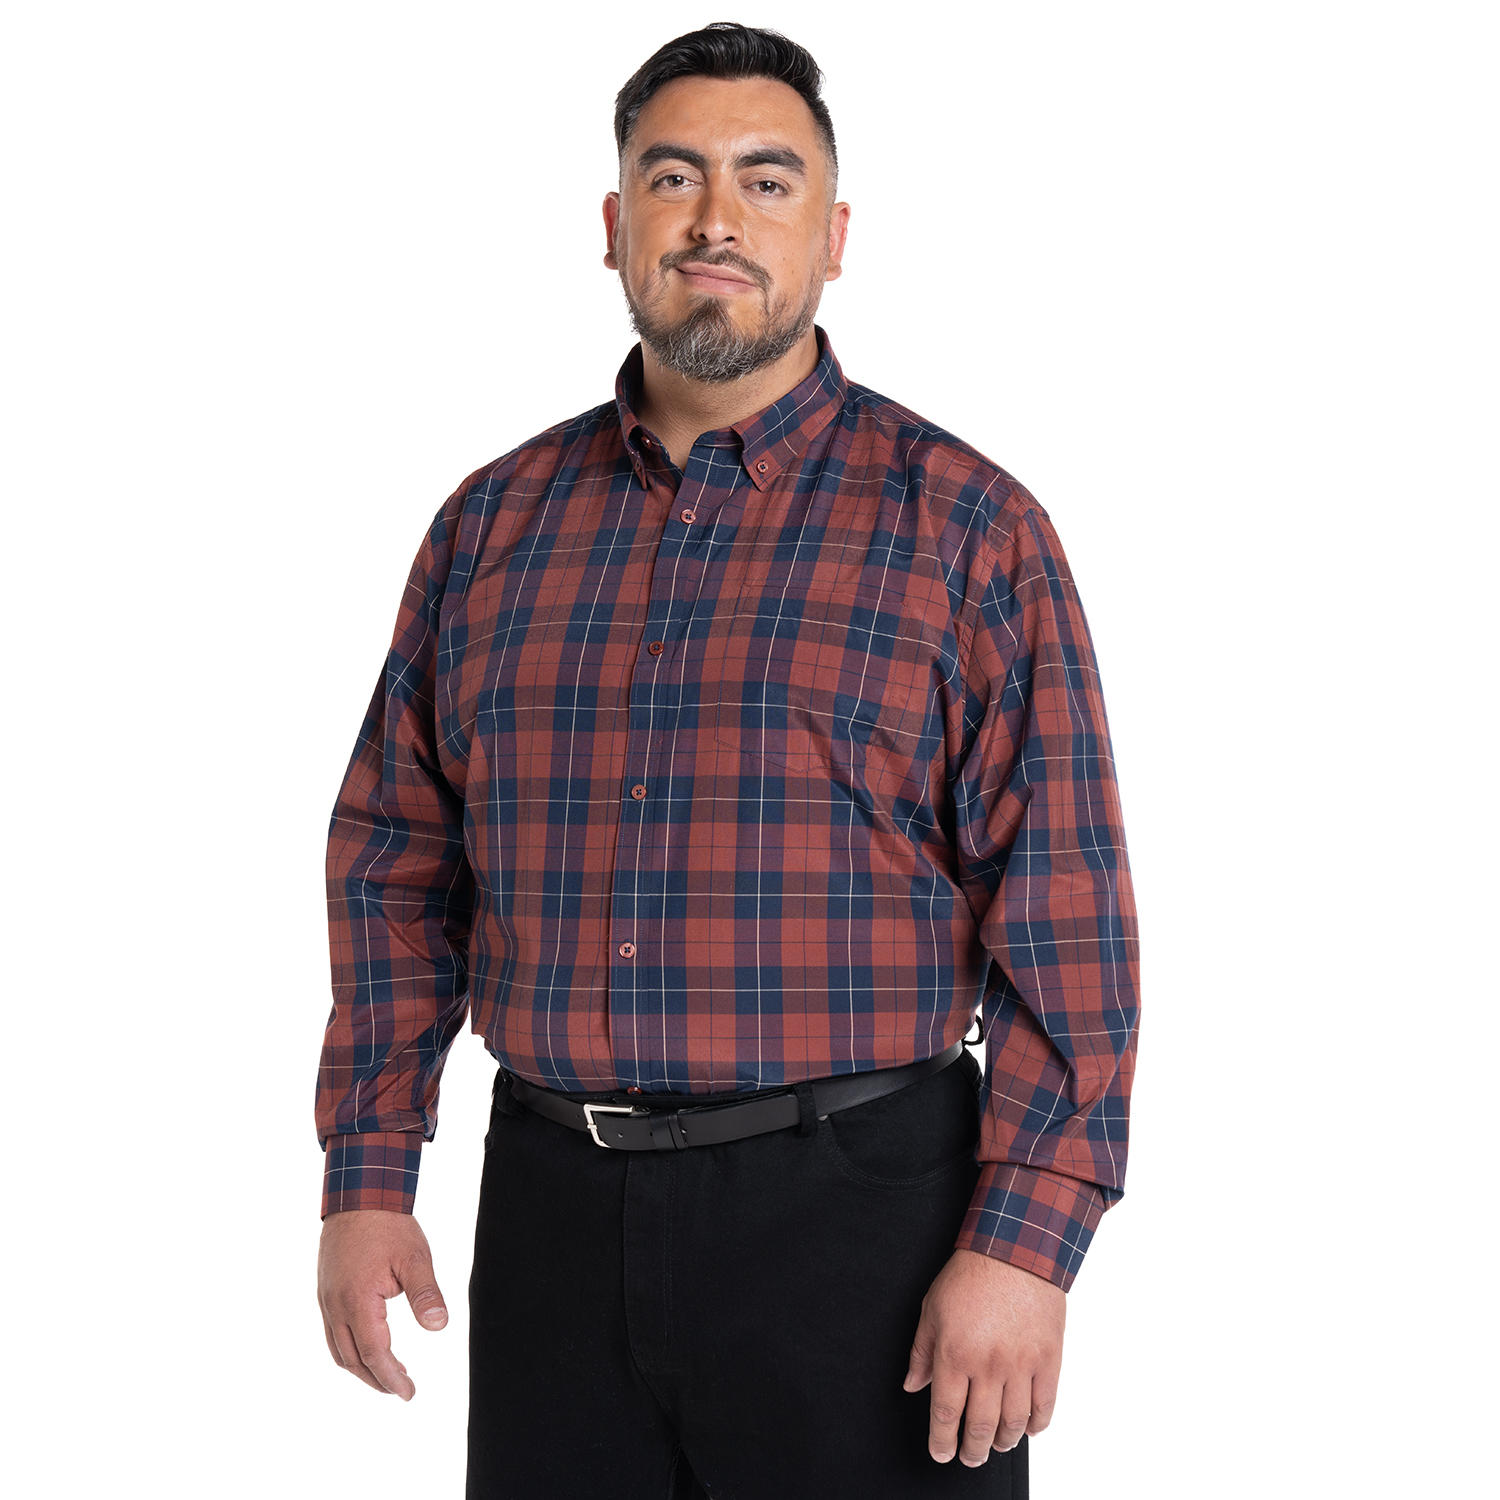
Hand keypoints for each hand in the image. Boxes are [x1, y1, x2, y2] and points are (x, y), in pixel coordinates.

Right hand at [317, 1208, 448, 1399]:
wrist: (358, 1195)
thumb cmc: (388, 1225)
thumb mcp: (415, 1258)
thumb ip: (426, 1294)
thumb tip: (439, 1326)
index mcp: (357, 1301)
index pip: (375, 1354)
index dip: (392, 1378)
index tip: (409, 1392)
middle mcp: (335, 1306)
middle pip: (353, 1360)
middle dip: (377, 1380)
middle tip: (403, 1389)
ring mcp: (326, 1300)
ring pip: (338, 1350)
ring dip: (361, 1368)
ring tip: (388, 1374)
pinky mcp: (325, 1292)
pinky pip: (332, 1333)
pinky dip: (349, 1350)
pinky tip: (369, 1346)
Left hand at [902, 1248, 1064, 1465]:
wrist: (1014, 1250)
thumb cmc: (970, 1276)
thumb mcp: (932, 1308)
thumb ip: (921, 1352)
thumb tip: (913, 1385)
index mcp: (955, 1354)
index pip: (946, 1414)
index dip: (942, 1441)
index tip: (941, 1453)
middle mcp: (988, 1366)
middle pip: (981, 1426)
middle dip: (973, 1450)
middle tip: (969, 1457)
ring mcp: (1022, 1365)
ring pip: (1013, 1423)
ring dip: (1003, 1442)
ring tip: (996, 1445)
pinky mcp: (1049, 1359)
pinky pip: (1045, 1406)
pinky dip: (1036, 1425)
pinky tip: (1027, 1428)